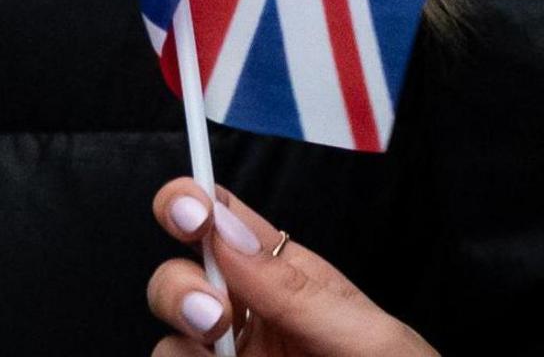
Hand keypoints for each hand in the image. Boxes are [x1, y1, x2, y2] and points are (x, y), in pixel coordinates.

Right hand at [146, 182, 438, 356]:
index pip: (226, 221)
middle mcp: (253, 320)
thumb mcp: (372, 339)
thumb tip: (227, 235)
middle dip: (178, 284)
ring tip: (216, 353)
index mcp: (290, 282)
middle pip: (181, 276)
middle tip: (211, 313)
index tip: (190, 212)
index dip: (194, 201)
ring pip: (171, 335)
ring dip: (178, 336)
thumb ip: (297, 291)